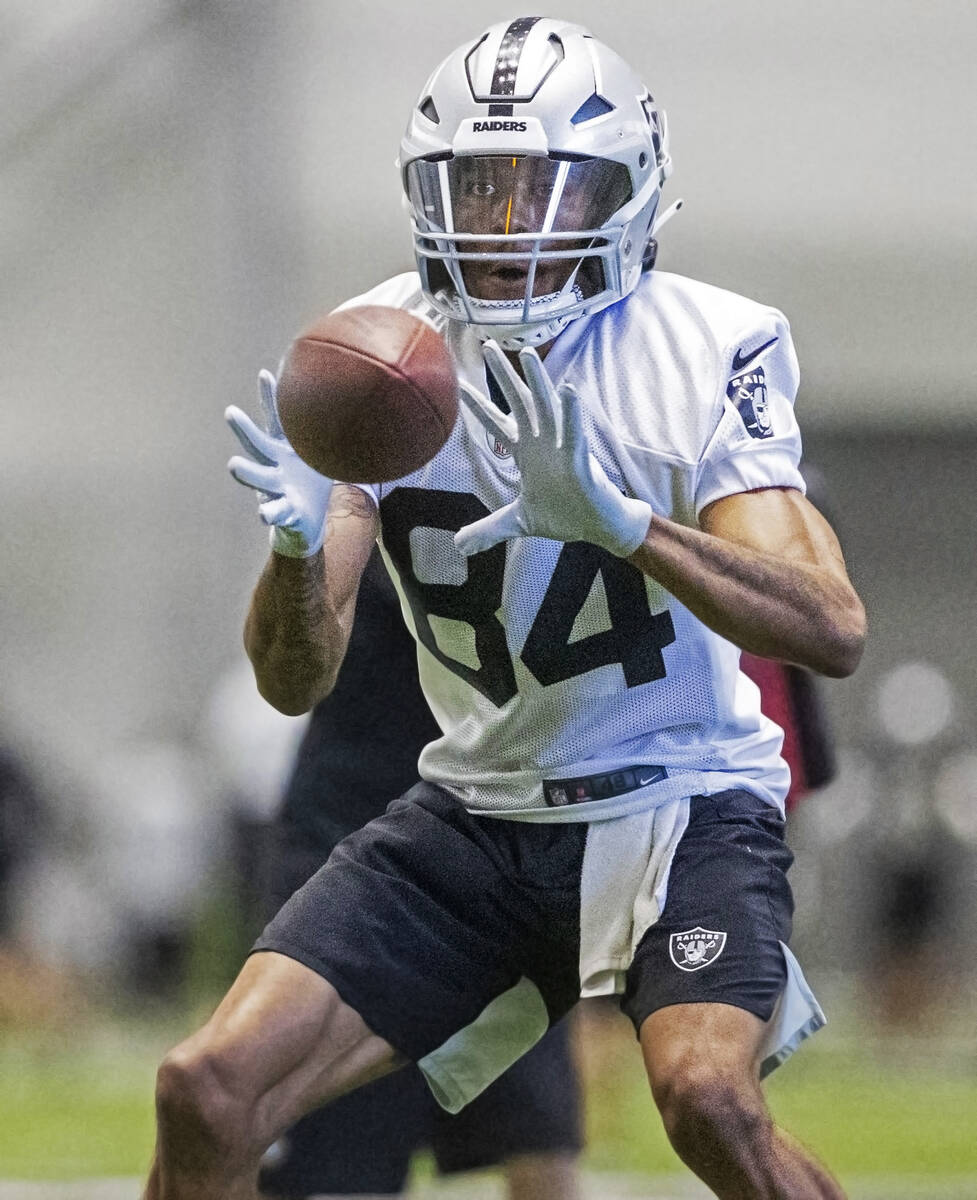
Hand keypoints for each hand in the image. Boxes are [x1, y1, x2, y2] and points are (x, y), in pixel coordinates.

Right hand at [226, 370, 333, 557]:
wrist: (309, 520)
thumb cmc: (311, 480)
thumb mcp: (319, 452)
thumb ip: (324, 429)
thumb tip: (343, 394)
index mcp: (284, 448)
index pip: (276, 420)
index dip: (270, 398)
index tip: (265, 374)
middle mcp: (275, 466)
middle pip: (259, 444)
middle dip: (245, 428)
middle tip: (230, 412)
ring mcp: (278, 489)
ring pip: (260, 478)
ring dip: (247, 472)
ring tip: (233, 465)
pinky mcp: (285, 512)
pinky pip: (275, 512)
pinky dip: (270, 513)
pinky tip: (263, 514)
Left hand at [455, 342, 651, 556]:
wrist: (597, 528)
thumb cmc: (564, 516)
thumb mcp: (519, 522)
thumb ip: (489, 529)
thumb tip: (460, 545)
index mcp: (526, 452)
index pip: (496, 423)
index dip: (478, 405)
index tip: (458, 384)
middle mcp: (541, 442)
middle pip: (518, 402)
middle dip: (502, 376)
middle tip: (487, 345)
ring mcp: (560, 448)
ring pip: (546, 408)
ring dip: (536, 381)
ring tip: (525, 353)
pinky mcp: (579, 460)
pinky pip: (574, 433)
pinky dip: (572, 413)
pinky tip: (569, 389)